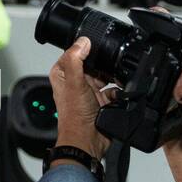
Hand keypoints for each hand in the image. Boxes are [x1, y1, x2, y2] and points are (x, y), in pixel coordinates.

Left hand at [49, 37, 110, 160]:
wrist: (87, 140)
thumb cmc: (74, 115)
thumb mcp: (74, 83)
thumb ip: (76, 60)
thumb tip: (83, 41)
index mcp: (63, 73)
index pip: (75, 53)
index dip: (86, 49)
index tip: (98, 47)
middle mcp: (75, 80)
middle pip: (94, 64)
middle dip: (104, 65)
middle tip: (111, 66)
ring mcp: (89, 90)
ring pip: (106, 76)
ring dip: (113, 78)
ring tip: (116, 81)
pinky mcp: (102, 100)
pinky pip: (114, 89)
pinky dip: (119, 91)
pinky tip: (119, 94)